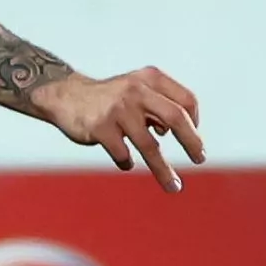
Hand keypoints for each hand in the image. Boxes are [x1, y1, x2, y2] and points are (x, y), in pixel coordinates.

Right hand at [31, 66, 204, 190]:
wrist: (65, 95)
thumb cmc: (108, 98)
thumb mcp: (136, 89)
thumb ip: (158, 105)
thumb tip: (176, 131)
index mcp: (149, 78)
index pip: (186, 100)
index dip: (194, 122)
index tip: (193, 137)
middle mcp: (136, 90)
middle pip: (175, 117)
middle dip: (192, 142)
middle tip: (200, 159)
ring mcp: (118, 109)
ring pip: (150, 146)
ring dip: (164, 170)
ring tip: (174, 186)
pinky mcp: (100, 127)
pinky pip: (123, 154)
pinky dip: (127, 162)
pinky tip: (125, 160)